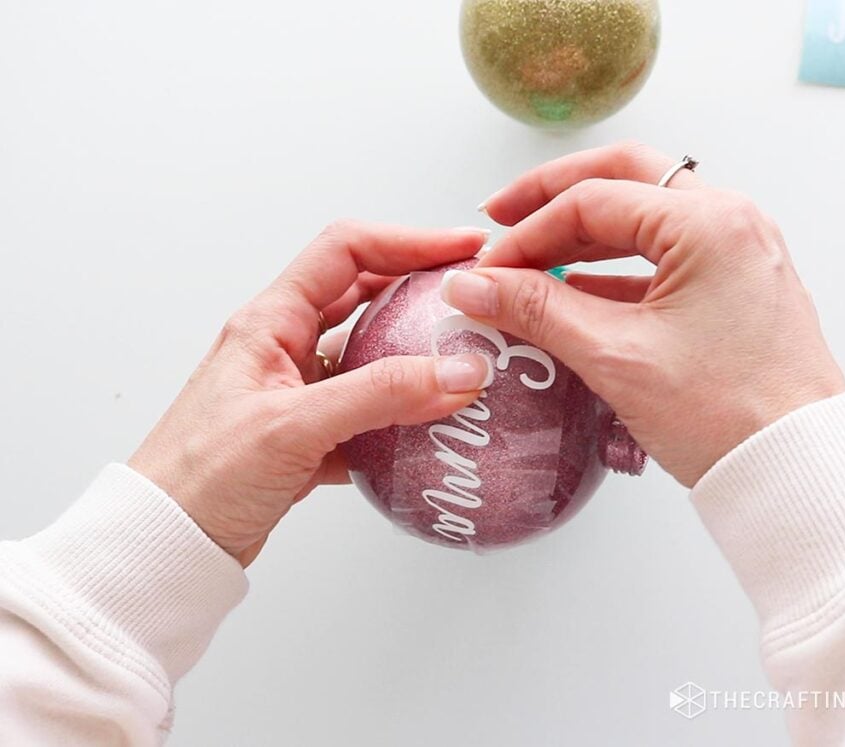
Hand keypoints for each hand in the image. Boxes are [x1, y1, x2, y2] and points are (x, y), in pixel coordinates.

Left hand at [129, 221, 492, 566]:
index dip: (408, 241)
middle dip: (419, 291)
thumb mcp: (293, 426)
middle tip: (473, 299)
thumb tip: (457, 372)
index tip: (461, 249)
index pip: (346, 252)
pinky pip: (368, 412)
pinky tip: (430, 431)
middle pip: (364, 296)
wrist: (167, 545)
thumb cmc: (200, 478)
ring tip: (465, 363)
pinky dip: (402, 417)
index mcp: (270, 323)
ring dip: (416, 357)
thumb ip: (379, 394)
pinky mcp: (307, 436)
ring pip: (370, 356)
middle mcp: (284, 347)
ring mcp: (297, 392)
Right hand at [441, 142, 844, 486]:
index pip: (593, 201)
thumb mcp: (618, 358)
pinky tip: (574, 294)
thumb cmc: (731, 417)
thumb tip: (475, 285)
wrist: (800, 470)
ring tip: (530, 261)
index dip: (528, 233)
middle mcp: (730, 223)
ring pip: (645, 217)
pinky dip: (614, 269)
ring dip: (584, 235)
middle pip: (624, 180)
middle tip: (503, 218)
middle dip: (556, 197)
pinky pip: (664, 259)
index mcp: (710, 223)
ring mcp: (737, 254)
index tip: (488, 269)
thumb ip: (538, 311)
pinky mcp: (735, 289)